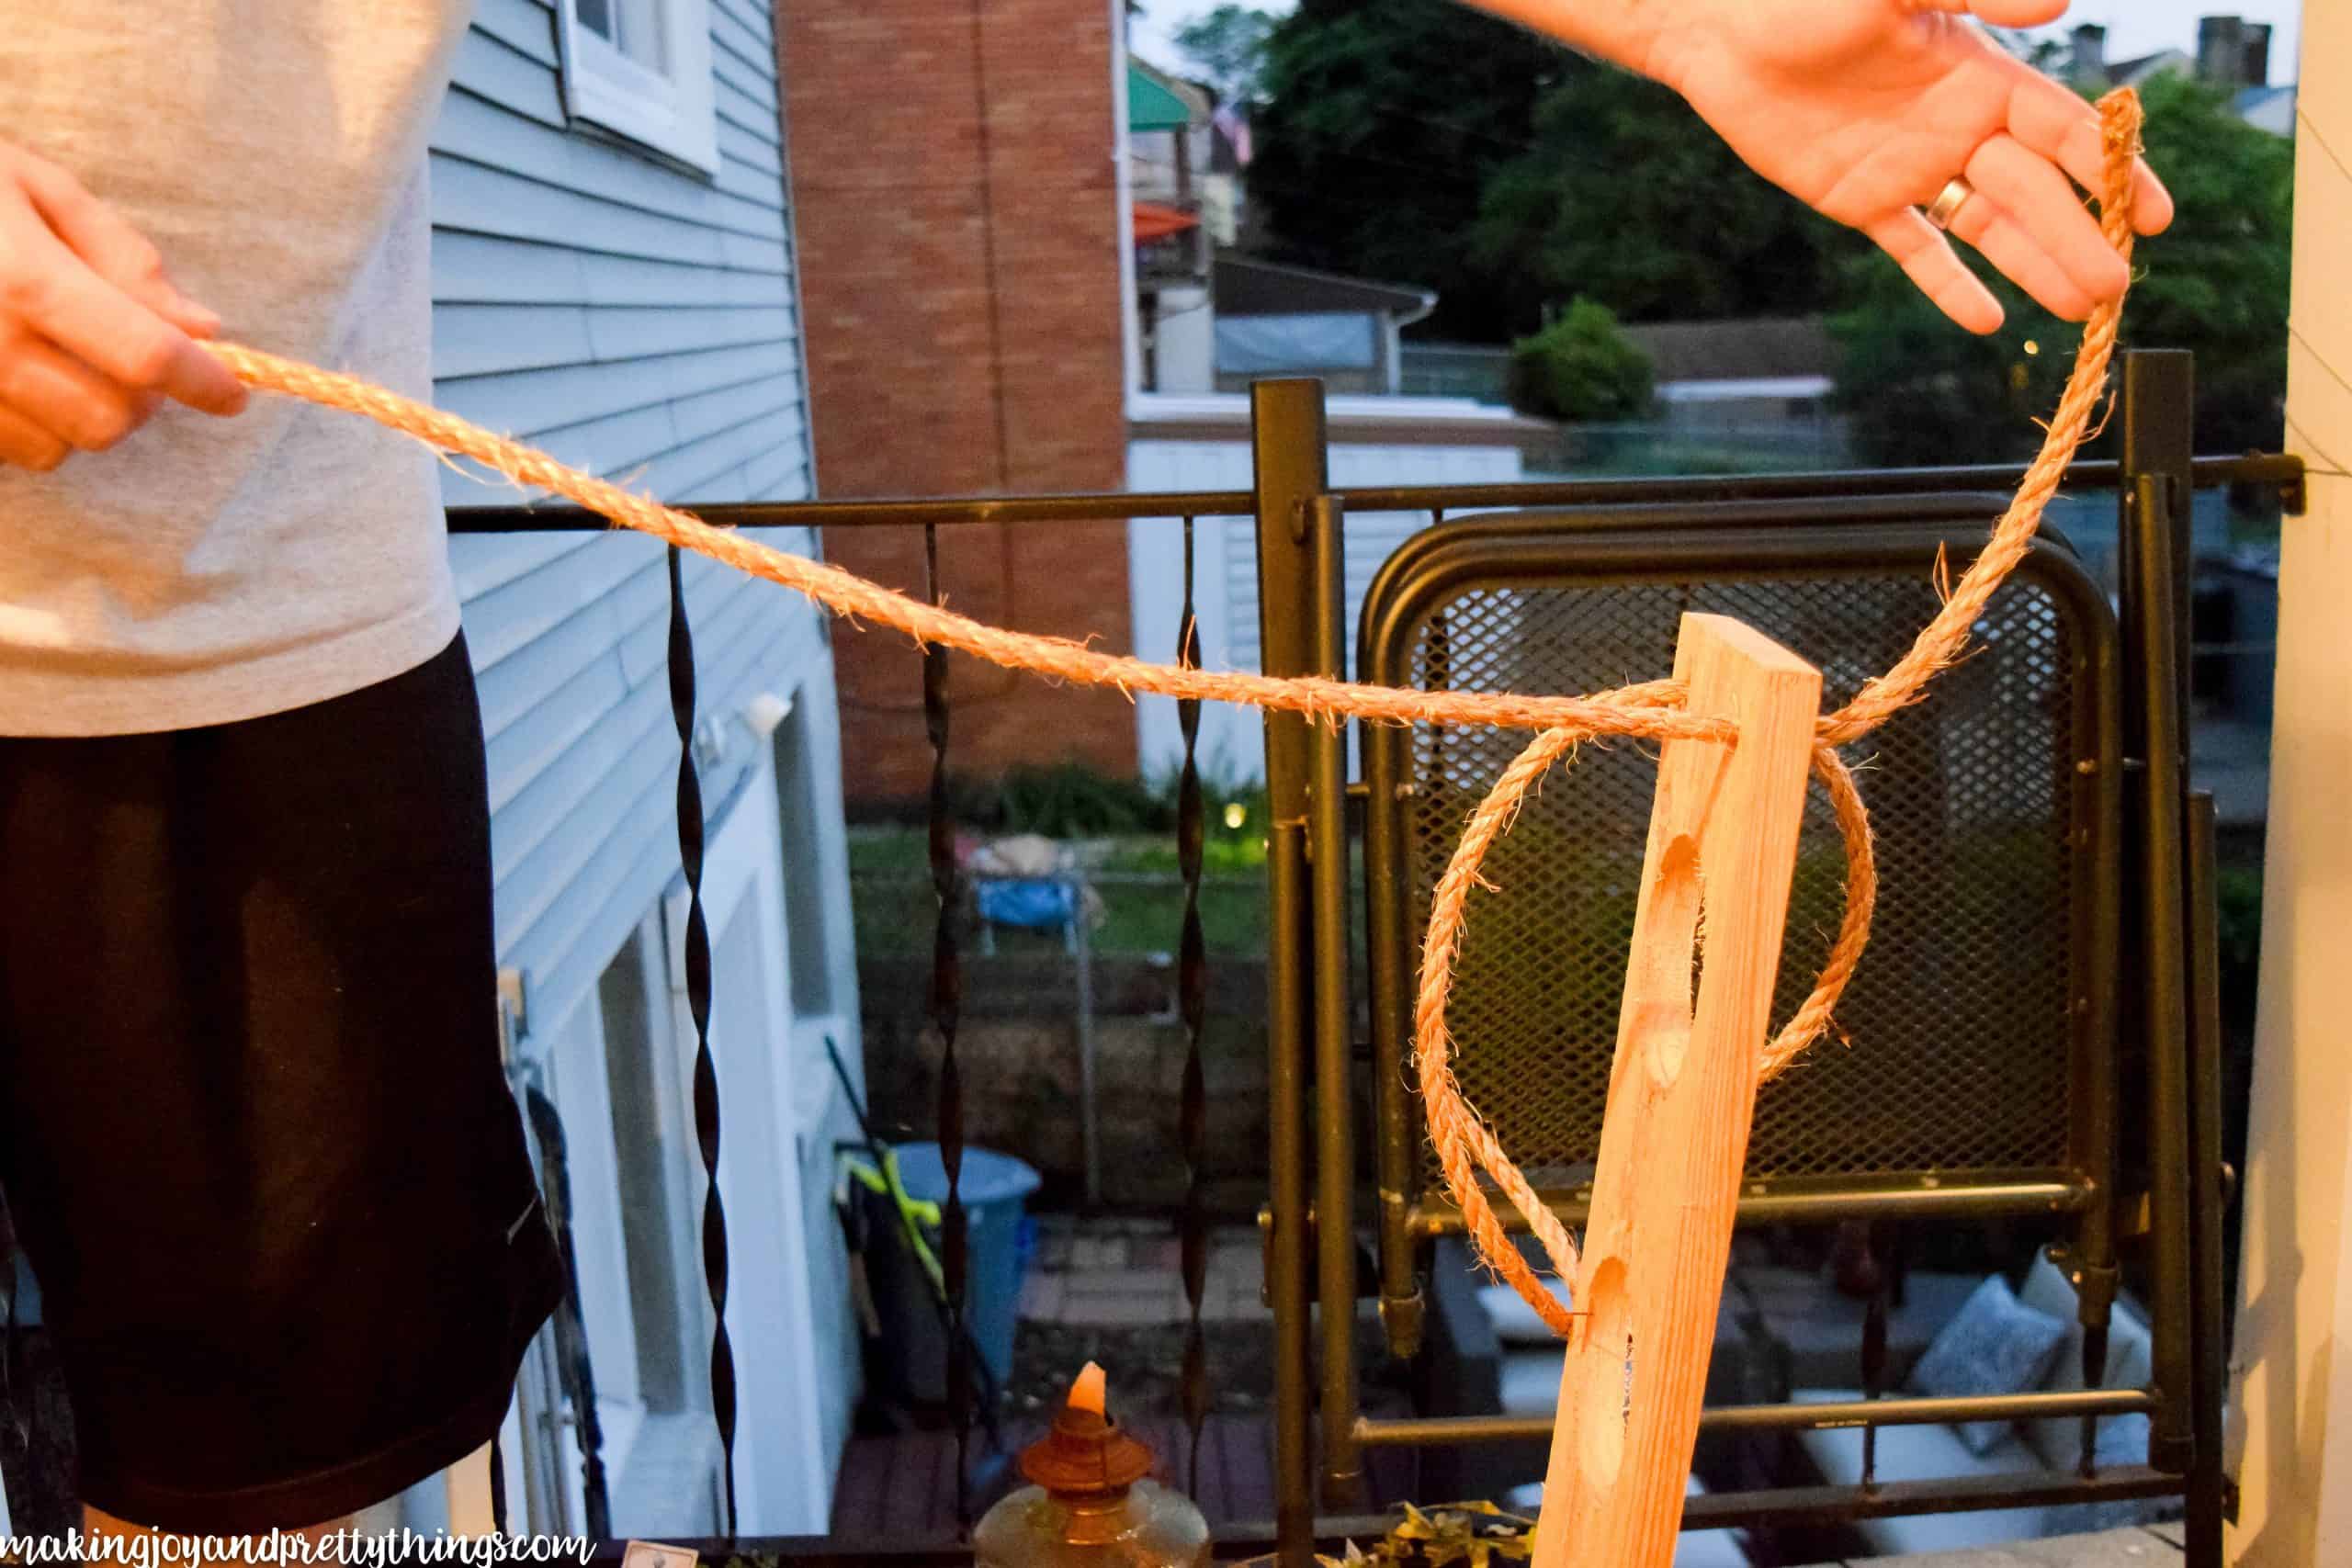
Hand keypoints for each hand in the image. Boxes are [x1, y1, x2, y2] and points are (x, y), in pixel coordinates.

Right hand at [0, 140, 246, 471]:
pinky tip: (17, 376)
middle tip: (135, 360)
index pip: (144, 355)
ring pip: (59, 450)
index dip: (203, 382)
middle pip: (108, 420)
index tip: (233, 394)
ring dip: (82, 417)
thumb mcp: (36, 187)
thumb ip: (124, 258)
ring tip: (62, 359)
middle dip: (141, 402)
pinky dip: (31, 426)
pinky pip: (9, 451)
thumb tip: (204, 328)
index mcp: (21, 278)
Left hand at [1641, 0, 2173, 332]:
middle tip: (2117, 287)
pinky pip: (1916, 251)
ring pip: (1987, 227)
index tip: (2154, 213)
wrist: (1723, 29)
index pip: (2063, 129)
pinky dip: (1949, 285)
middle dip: (2079, 235)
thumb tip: (2059, 2)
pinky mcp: (1862, 201)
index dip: (2112, 170)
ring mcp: (1913, 167)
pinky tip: (1988, 322)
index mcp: (1981, 75)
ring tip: (2078, 310)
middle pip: (2034, 190)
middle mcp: (1958, 126)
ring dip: (2033, 266)